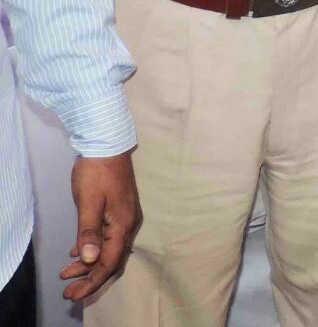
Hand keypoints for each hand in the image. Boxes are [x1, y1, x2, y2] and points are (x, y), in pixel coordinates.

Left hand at [60, 151, 139, 301]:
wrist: (109, 144)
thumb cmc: (97, 173)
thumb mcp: (88, 203)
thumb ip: (89, 232)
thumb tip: (91, 260)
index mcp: (122, 224)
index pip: (108, 262)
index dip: (91, 281)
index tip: (73, 295)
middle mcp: (129, 223)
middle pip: (111, 259)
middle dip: (90, 278)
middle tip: (69, 293)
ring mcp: (126, 216)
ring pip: (109, 249)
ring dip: (90, 264)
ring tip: (67, 273)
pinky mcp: (120, 210)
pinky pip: (108, 238)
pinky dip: (93, 249)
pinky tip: (79, 252)